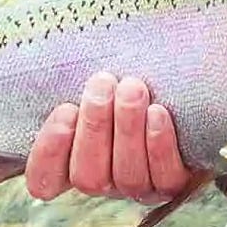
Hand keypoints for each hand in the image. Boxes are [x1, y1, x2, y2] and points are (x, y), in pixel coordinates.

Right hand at [25, 72, 191, 204]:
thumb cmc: (128, 78)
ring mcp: (140, 187)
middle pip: (88, 176)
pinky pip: (165, 177)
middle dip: (94, 126)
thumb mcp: (100, 80)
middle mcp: (105, 181)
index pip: (45, 179)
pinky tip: (157, 112)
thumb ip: (83, 80)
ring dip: (127, 130)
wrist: (183, 91)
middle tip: (103, 82)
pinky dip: (159, 145)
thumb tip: (43, 39)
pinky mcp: (175, 184)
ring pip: (126, 176)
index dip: (48, 152)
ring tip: (132, 89)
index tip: (64, 109)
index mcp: (74, 160)